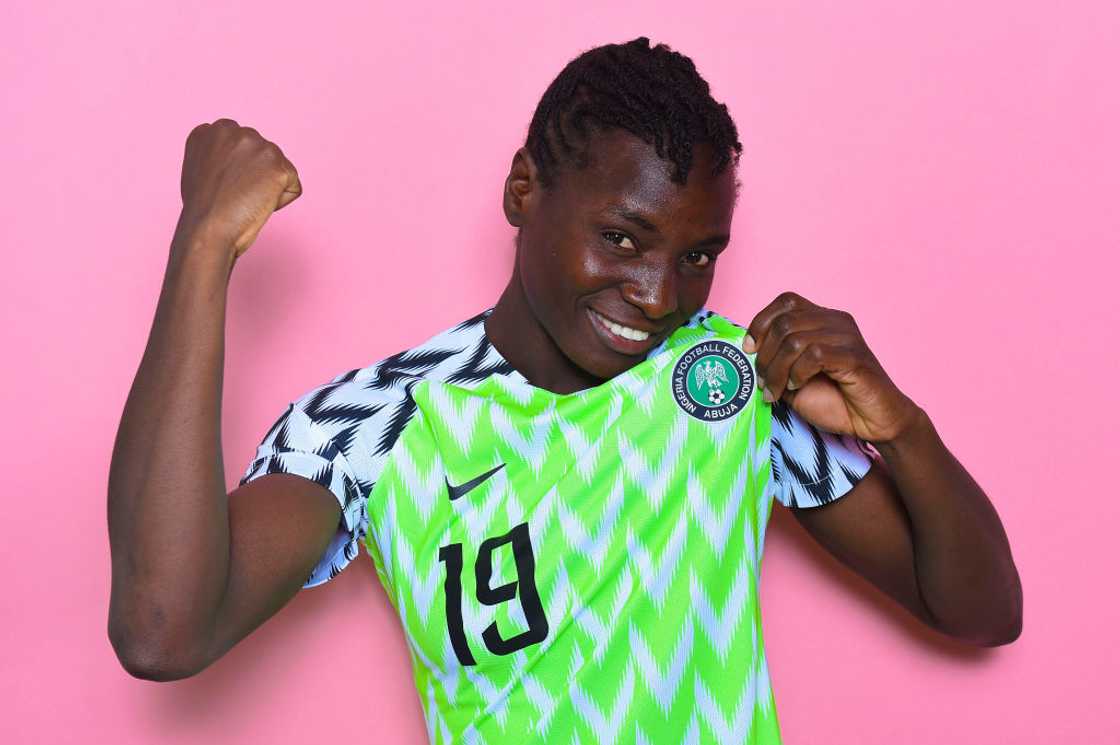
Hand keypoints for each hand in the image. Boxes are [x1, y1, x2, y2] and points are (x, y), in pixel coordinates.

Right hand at [177, 118, 302, 262]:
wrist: (207, 229)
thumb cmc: (202, 211)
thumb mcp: (201, 169)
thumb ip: (219, 154)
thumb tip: (240, 158)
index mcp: (211, 130)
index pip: (243, 144)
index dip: (239, 170)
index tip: (225, 186)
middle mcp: (234, 130)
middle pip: (264, 153)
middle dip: (257, 175)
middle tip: (235, 195)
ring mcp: (257, 145)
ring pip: (280, 168)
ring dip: (269, 187)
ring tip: (244, 200)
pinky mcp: (277, 166)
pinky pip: (293, 186)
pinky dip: (282, 201)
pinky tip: (259, 205)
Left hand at [744, 291, 922, 442]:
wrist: (873, 423)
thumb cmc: (835, 402)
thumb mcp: (794, 380)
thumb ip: (777, 362)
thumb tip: (750, 352)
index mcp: (823, 319)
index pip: (786, 301)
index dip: (761, 322)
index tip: (749, 349)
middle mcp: (836, 321)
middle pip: (784, 322)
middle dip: (765, 356)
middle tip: (763, 383)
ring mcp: (847, 337)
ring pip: (794, 339)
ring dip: (777, 370)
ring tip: (776, 391)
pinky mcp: (854, 357)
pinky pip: (814, 354)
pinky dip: (798, 373)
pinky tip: (798, 387)